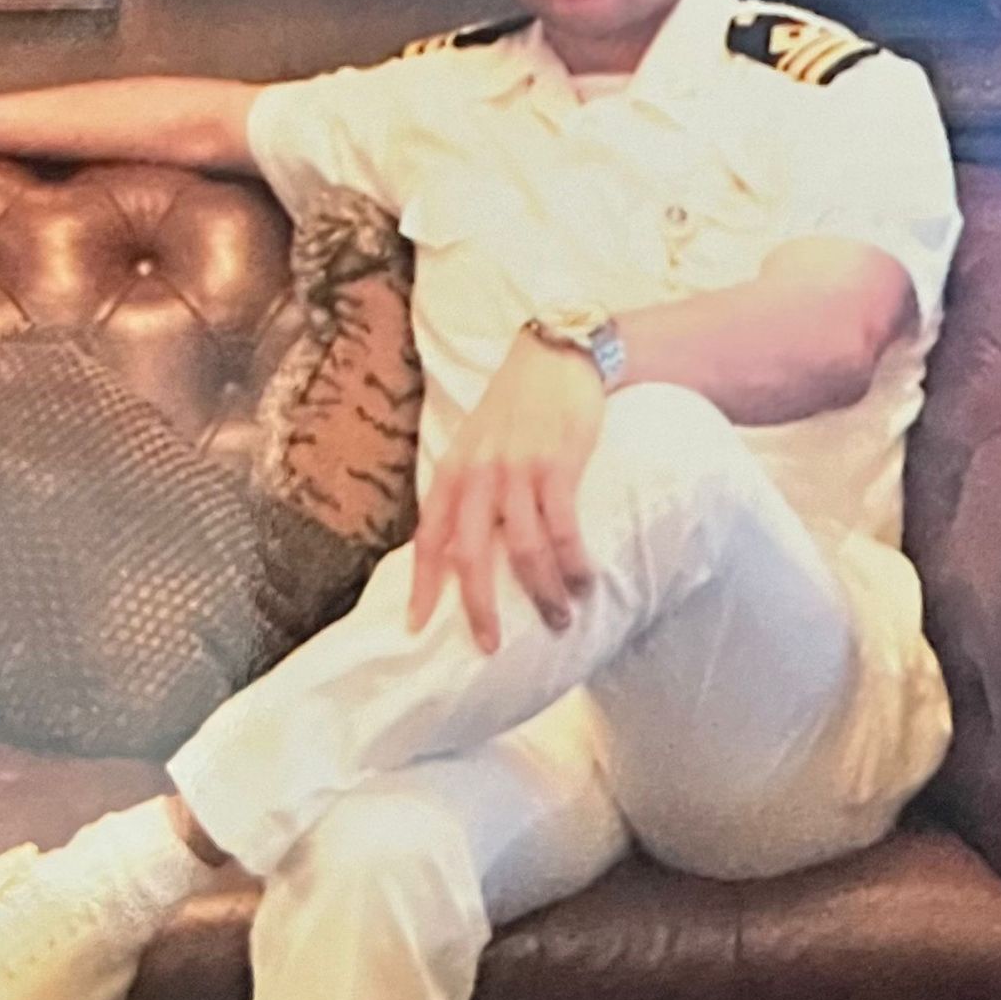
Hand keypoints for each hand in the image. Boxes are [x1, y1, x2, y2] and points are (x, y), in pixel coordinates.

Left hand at [407, 331, 604, 653]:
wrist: (560, 354)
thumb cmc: (519, 402)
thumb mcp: (478, 441)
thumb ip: (469, 486)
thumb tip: (464, 545)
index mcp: (454, 469)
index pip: (429, 537)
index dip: (421, 585)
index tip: (416, 626)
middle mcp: (479, 473)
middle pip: (470, 555)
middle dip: (479, 607)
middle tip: (492, 645)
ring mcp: (518, 469)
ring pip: (522, 550)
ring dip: (542, 592)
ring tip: (561, 617)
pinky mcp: (558, 464)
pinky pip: (563, 528)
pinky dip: (573, 562)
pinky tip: (585, 579)